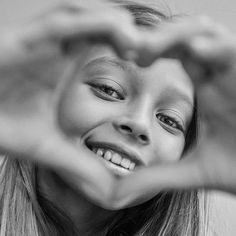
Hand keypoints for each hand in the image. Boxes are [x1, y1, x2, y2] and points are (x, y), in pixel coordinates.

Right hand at [0, 1, 140, 207]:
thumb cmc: (2, 124)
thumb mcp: (48, 146)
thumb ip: (78, 163)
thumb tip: (109, 190)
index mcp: (64, 67)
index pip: (104, 45)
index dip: (130, 48)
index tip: (150, 62)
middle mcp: (56, 48)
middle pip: (101, 24)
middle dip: (128, 31)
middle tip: (153, 49)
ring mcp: (40, 39)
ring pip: (85, 14)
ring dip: (114, 23)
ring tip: (138, 43)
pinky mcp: (23, 37)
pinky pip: (61, 20)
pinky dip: (89, 21)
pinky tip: (117, 30)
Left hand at [113, 16, 235, 206]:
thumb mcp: (194, 171)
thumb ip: (158, 176)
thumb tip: (120, 190)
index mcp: (206, 87)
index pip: (177, 52)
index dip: (151, 49)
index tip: (127, 57)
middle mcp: (220, 76)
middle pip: (187, 35)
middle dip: (159, 36)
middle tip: (133, 52)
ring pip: (206, 33)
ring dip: (177, 35)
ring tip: (148, 51)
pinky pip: (234, 50)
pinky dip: (214, 47)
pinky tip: (194, 51)